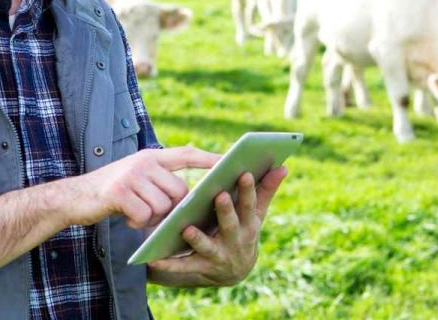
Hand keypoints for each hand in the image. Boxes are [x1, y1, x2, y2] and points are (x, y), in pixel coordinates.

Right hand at [63, 146, 219, 228]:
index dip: (208, 158)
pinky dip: (136, 222)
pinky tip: (124, 217)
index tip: (228, 161)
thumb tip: (186, 199)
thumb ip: (159, 182)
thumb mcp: (136, 179)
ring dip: (151, 217)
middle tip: (150, 213)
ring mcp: (131, 175)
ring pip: (162, 205)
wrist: (73, 197)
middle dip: (170, 208)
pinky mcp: (120, 192)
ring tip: (134, 213)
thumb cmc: (111, 193)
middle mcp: (143, 161)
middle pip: (177, 191)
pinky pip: (144, 214)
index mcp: (150, 157)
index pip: (186, 154)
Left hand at [147, 165, 287, 286]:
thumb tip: (283, 166)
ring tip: (187, 228)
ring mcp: (218, 256)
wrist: (235, 271)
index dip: (248, 190)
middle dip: (226, 211)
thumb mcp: (256, 213)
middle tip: (220, 195)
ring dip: (198, 238)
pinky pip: (183, 267)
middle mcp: (235, 241)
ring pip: (207, 246)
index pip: (250, 205)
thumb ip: (266, 190)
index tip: (244, 172)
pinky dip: (169, 264)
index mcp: (249, 224)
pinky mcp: (201, 268)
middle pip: (230, 224)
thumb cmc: (244, 231)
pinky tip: (154, 257)